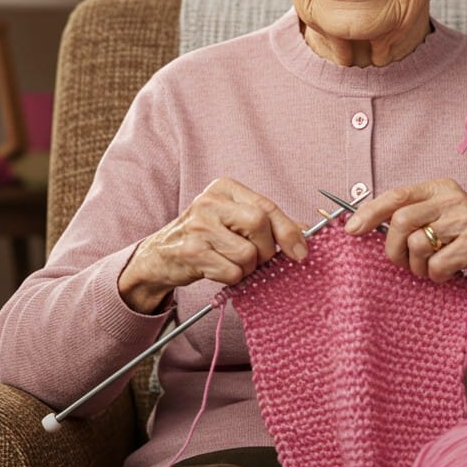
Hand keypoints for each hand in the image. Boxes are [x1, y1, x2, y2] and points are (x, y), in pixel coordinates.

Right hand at [118, 178, 307, 312]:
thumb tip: (305, 232)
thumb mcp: (234, 220)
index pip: (266, 207)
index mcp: (225, 188)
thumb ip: (268, 223)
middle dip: (266, 250)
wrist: (161, 255)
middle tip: (256, 259)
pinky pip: (230, 271)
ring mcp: (198, 225)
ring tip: (231, 263)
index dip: (289, 231)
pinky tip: (217, 269)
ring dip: (246, 268)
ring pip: (247, 253)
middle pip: (259, 226)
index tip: (301, 252)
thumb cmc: (205, 236)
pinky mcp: (190, 251)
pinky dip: (231, 278)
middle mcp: (209, 201)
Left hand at [343, 178, 466, 312]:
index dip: (369, 212)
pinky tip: (448, 273)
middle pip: (401, 221)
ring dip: (417, 266)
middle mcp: (453, 198)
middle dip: (393, 249)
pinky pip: (437, 264)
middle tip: (402, 263)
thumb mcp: (437, 221)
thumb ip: (408, 219)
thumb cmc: (465, 242)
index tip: (351, 230)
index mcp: (439, 188)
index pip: (396, 195)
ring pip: (417, 244)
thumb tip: (359, 224)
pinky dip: (436, 276)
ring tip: (430, 268)